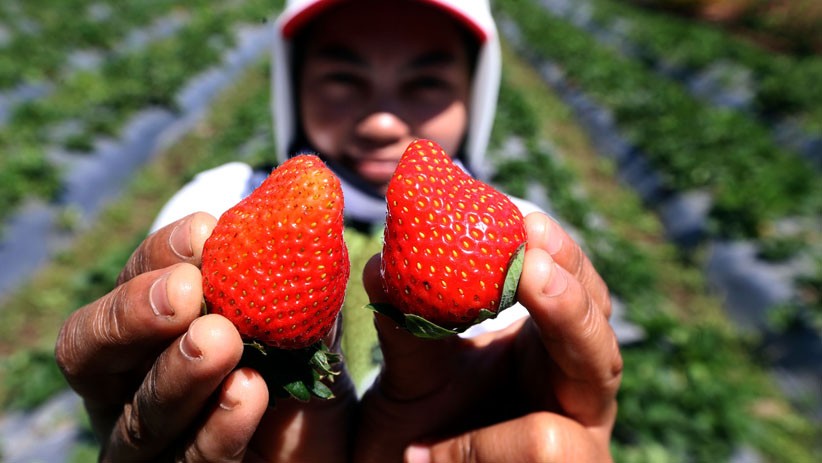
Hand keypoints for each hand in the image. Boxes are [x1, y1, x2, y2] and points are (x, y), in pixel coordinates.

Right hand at [55, 212, 354, 461]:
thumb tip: (314, 223)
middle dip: (134, 313)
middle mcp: (135, 390)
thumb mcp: (315, 339)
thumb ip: (307, 295)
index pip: (137, 284)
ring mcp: (151, 447)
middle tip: (187, 291)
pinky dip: (214, 429)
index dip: (162, 255)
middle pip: (91, 351)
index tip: (206, 232)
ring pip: (136, 417)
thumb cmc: (314, 396)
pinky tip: (247, 393)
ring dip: (175, 373)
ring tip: (220, 340)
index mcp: (158, 338)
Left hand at [354, 212, 621, 461]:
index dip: (565, 261)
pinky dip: (467, 461)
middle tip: (533, 269)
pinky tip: (422, 459)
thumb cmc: (422, 427)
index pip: (582, 296)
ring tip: (428, 442)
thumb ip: (407, 327)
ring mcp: (579, 448)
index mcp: (553, 352)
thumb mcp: (413, 374)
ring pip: (562, 444)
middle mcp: (578, 397)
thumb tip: (382, 266)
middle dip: (568, 311)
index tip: (530, 224)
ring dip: (488, 441)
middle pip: (603, 352)